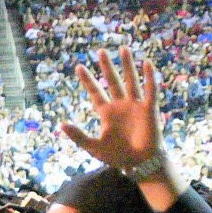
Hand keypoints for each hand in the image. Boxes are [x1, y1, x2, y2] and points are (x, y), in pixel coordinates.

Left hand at [60, 50, 165, 176]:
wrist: (139, 164)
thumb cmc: (118, 156)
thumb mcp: (93, 146)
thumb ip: (78, 135)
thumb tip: (61, 124)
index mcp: (106, 112)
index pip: (95, 92)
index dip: (87, 80)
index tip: (78, 67)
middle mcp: (120, 105)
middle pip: (112, 81)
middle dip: (106, 66)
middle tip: (100, 51)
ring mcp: (135, 105)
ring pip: (130, 80)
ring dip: (127, 65)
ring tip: (123, 48)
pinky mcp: (149, 109)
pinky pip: (150, 90)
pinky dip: (149, 77)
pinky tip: (146, 63)